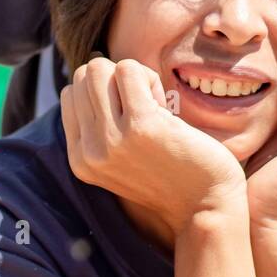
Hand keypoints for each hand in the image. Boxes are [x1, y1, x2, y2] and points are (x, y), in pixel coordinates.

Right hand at [60, 56, 246, 237]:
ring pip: (99, 68)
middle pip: (82, 76)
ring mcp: (112, 139)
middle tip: (143, 106)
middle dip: (114, 80)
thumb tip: (94, 68)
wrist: (206, 207)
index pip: (71, 93)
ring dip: (132, 77)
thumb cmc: (171, 173)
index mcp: (81, 160)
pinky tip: (166, 106)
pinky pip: (129, 70)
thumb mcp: (120, 156)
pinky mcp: (141, 125)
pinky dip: (149, 78)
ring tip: (153, 105)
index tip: (128, 114)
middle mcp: (90, 151)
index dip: (103, 92)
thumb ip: (100, 126)